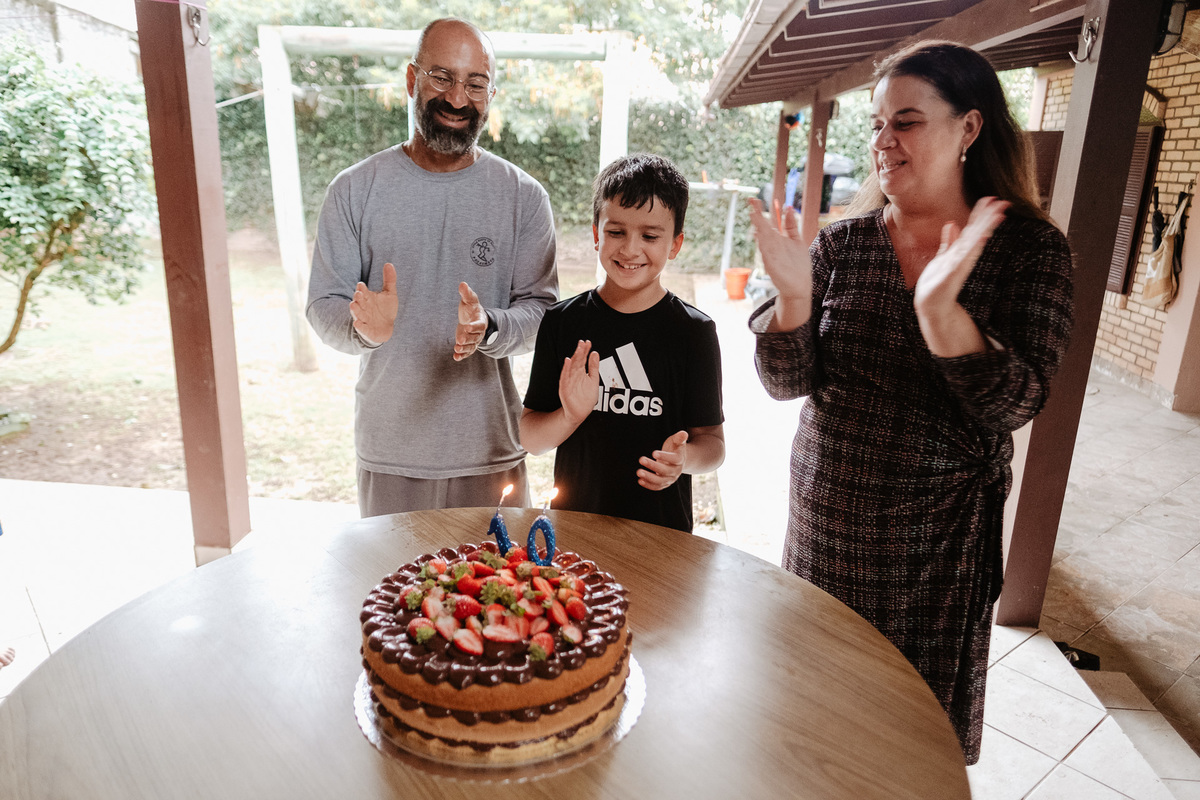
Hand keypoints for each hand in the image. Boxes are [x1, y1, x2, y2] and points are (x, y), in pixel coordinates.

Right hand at [349, 262, 397, 343]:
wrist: (386, 328)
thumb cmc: (386, 309)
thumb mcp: (390, 294)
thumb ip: (389, 279)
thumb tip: (388, 263)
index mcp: (368, 297)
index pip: (363, 291)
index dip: (362, 288)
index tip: (362, 285)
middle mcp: (364, 307)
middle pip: (359, 301)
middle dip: (358, 297)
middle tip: (358, 294)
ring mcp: (364, 318)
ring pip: (358, 313)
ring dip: (355, 310)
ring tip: (353, 305)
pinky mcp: (366, 329)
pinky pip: (362, 328)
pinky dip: (359, 326)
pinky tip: (357, 323)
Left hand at [453, 282, 487, 361]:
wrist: (472, 318)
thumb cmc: (471, 309)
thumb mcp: (469, 300)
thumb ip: (467, 293)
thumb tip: (462, 284)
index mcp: (480, 320)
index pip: (479, 325)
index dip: (474, 327)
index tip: (467, 327)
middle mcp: (479, 332)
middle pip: (475, 337)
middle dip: (468, 339)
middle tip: (460, 339)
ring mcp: (474, 340)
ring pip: (471, 346)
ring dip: (464, 348)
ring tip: (457, 349)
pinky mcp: (468, 345)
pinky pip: (467, 352)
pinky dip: (462, 355)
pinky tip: (455, 357)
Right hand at [559, 339, 599, 425]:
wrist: (580, 413)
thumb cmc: (586, 398)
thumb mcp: (593, 380)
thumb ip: (594, 366)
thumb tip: (595, 352)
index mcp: (580, 372)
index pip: (582, 359)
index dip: (585, 351)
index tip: (588, 342)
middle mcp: (574, 375)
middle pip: (577, 361)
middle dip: (580, 352)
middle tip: (582, 343)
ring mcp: (569, 382)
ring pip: (571, 368)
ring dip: (574, 358)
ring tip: (577, 349)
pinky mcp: (565, 389)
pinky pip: (564, 378)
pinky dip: (566, 370)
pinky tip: (568, 361)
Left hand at [637, 430, 687, 490]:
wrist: (678, 460)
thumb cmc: (675, 448)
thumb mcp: (677, 441)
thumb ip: (679, 438)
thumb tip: (683, 433)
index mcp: (680, 459)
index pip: (674, 459)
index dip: (664, 456)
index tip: (654, 452)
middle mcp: (676, 471)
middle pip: (666, 471)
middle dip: (653, 466)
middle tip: (641, 459)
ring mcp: (671, 479)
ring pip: (661, 481)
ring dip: (649, 478)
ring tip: (638, 472)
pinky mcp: (665, 483)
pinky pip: (657, 487)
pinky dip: (649, 485)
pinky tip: (640, 480)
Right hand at [746, 197, 811, 304]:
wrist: (797, 288)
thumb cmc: (797, 266)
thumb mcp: (797, 241)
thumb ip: (791, 225)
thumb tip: (788, 207)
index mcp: (778, 238)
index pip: (770, 221)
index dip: (765, 210)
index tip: (758, 198)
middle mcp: (773, 244)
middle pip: (764, 226)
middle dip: (759, 213)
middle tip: (751, 199)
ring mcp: (771, 253)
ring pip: (763, 236)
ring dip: (758, 225)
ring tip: (753, 213)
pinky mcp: (771, 262)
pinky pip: (766, 250)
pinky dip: (763, 242)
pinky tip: (759, 232)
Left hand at [913, 196, 1008, 318]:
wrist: (930, 304)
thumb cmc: (936, 282)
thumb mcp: (942, 257)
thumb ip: (949, 241)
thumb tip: (952, 223)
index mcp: (960, 250)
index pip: (973, 228)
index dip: (981, 213)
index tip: (992, 198)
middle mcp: (963, 255)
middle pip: (978, 232)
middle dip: (989, 217)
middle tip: (1004, 202)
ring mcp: (961, 264)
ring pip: (976, 241)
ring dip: (987, 228)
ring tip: (999, 214)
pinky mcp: (955, 273)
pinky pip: (966, 257)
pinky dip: (973, 247)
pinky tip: (982, 237)